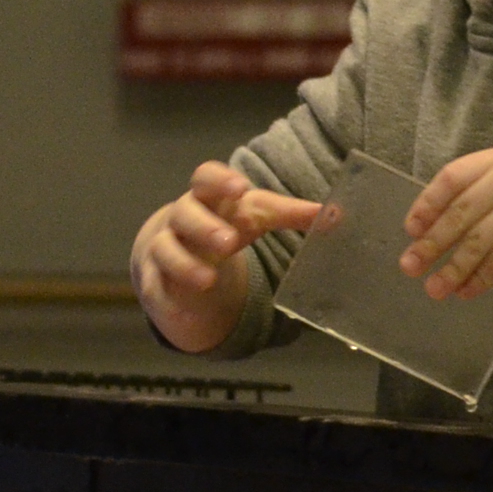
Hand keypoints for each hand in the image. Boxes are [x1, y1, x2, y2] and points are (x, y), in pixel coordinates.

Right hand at [134, 161, 327, 345]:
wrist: (178, 243)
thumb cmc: (224, 221)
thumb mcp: (256, 214)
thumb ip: (293, 213)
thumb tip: (336, 214)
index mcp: (208, 195)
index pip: (205, 177)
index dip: (219, 181)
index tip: (239, 188)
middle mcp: (182, 217)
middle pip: (185, 214)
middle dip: (205, 228)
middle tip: (229, 243)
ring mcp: (164, 246)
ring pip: (166, 250)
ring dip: (185, 265)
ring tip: (208, 281)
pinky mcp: (156, 278)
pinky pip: (156, 289)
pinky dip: (170, 302)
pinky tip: (187, 314)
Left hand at [400, 148, 492, 298]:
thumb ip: (484, 191)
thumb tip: (431, 228)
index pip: (452, 177)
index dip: (426, 203)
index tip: (411, 229)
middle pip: (459, 213)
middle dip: (430, 243)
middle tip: (409, 266)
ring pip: (475, 243)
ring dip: (450, 269)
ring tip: (433, 289)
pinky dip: (478, 280)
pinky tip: (465, 292)